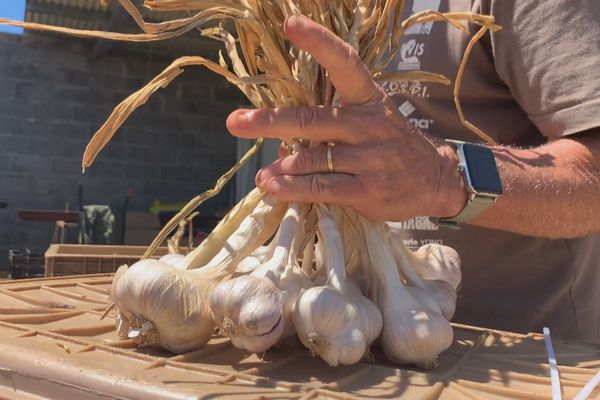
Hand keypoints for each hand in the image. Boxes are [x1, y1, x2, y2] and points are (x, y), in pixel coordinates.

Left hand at [226, 15, 465, 221]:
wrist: (436, 178)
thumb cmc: (391, 145)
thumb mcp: (371, 119)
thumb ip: (330, 122)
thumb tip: (281, 140)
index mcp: (368, 98)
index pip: (344, 62)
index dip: (318, 42)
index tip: (290, 24)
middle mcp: (368, 124)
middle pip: (313, 119)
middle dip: (270, 122)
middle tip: (235, 122)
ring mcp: (369, 158)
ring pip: (312, 159)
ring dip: (281, 167)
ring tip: (262, 176)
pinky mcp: (368, 189)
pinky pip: (323, 187)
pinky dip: (294, 189)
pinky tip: (275, 188)